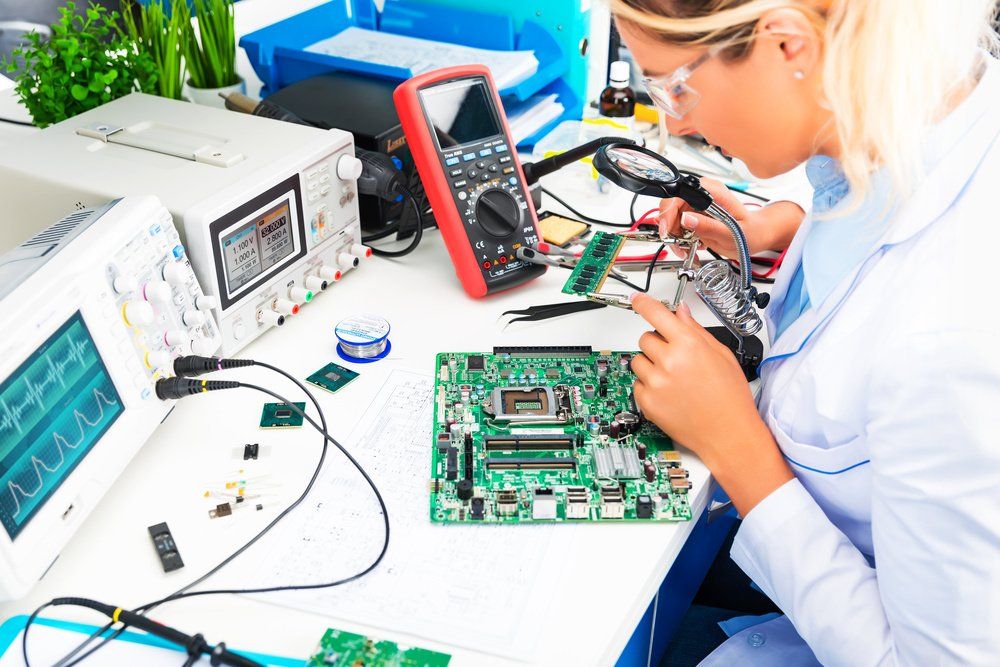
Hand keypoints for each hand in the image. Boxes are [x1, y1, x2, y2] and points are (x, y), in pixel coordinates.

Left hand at [629, 293, 792, 514]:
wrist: (728, 433)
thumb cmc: (730, 397)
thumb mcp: (721, 355)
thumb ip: (696, 330)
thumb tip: (681, 312)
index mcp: (689, 345)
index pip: (656, 314)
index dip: (643, 303)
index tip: (636, 299)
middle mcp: (669, 361)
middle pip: (645, 338)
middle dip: (657, 343)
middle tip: (674, 356)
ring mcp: (656, 383)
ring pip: (637, 360)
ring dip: (650, 364)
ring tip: (673, 378)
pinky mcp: (647, 402)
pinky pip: (637, 384)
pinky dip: (648, 386)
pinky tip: (669, 393)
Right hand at [658, 177, 802, 258]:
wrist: (757, 235)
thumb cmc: (751, 231)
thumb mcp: (732, 233)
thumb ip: (709, 226)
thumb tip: (687, 219)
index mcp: (711, 191)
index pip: (679, 193)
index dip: (669, 211)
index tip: (668, 230)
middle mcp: (701, 195)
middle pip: (670, 206)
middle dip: (670, 228)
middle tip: (679, 245)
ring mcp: (696, 205)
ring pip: (671, 219)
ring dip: (675, 238)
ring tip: (687, 250)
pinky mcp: (694, 216)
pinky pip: (677, 227)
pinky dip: (680, 240)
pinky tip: (691, 247)